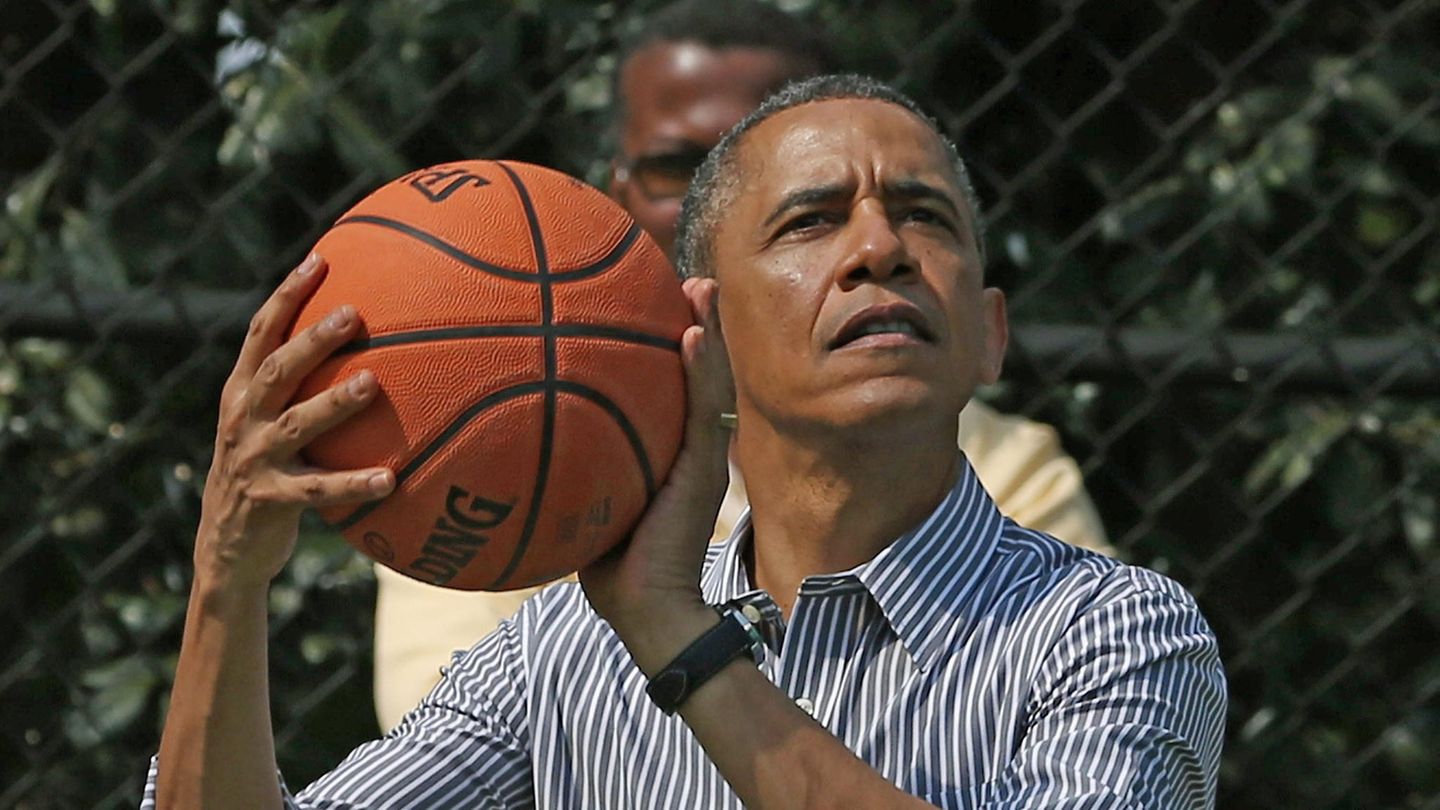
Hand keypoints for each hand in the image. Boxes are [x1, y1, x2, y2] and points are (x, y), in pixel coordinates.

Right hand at [194, 254, 394, 588]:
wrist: (225, 548)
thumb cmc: (264, 473)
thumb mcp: (268, 425)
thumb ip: (299, 389)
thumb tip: (368, 347)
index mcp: (241, 393)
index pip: (261, 333)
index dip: (287, 295)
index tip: (319, 260)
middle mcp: (243, 418)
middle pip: (278, 368)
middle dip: (313, 338)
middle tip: (353, 312)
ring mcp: (254, 458)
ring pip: (298, 422)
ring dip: (335, 402)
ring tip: (372, 382)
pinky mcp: (270, 499)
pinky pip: (319, 491)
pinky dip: (354, 483)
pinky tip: (391, 479)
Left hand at [579, 278, 734, 644]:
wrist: (646, 610)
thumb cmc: (608, 567)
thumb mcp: (577, 506)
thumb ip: (559, 467)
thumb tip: (496, 437)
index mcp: (664, 450)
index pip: (667, 387)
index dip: (664, 343)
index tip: (649, 299)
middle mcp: (688, 447)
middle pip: (697, 372)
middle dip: (695, 321)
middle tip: (686, 278)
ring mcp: (702, 458)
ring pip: (711, 381)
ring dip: (708, 330)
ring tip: (700, 286)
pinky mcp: (705, 472)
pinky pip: (705, 412)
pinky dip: (702, 371)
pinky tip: (691, 336)